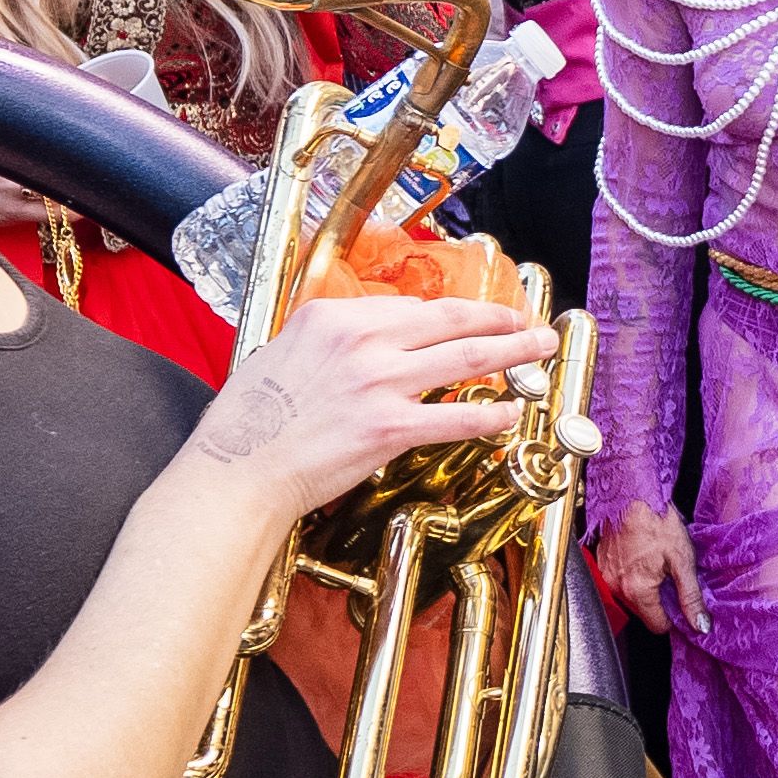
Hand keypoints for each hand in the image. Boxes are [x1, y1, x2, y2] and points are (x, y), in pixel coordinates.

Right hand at [186, 289, 546, 516]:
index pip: (408, 307)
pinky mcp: (390, 427)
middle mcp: (361, 341)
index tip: (470, 317)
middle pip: (449, 320)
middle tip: (525, 321)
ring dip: (513, 352)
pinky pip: (457, 416)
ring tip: (538, 349)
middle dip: (498, 318)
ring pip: (466, 357)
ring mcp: (379, 383)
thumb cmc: (251, 422)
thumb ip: (331, 340)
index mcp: (332, 317)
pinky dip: (492, 413)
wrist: (238, 469)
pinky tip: (511, 411)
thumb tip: (369, 338)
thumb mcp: (282, 353)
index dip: (447, 314)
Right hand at [591, 501, 708, 635]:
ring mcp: (606, 575)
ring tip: (659, 564)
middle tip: (674, 577)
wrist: (632, 493)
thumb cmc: (656, 521)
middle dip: (661, 600)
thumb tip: (700, 624)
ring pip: (633, 597)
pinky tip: (645, 557)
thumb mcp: (682, 560)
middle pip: (644, 612)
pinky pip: (621, 581)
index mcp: (636, 590)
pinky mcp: (602, 564)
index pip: (658, 626)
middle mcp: (616, 587)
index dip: (675, 617)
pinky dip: (634, 576)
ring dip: (648, 588)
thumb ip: (691, 596)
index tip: (685, 602)